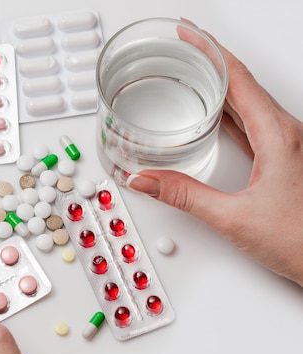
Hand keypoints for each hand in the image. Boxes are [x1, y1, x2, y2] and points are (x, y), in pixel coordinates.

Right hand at [127, 20, 302, 284]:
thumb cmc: (302, 240)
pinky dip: (227, 112)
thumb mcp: (234, 218)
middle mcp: (285, 134)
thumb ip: (185, 196)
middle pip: (242, 83)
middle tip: (181, 47)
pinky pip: (250, 124)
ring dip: (218, 85)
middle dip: (209, 60)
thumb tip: (146, 179)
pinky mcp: (282, 160)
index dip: (209, 50)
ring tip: (191, 74)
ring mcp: (286, 146)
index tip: (187, 33)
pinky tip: (212, 116)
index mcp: (278, 135)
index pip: (238, 78)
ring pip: (247, 103)